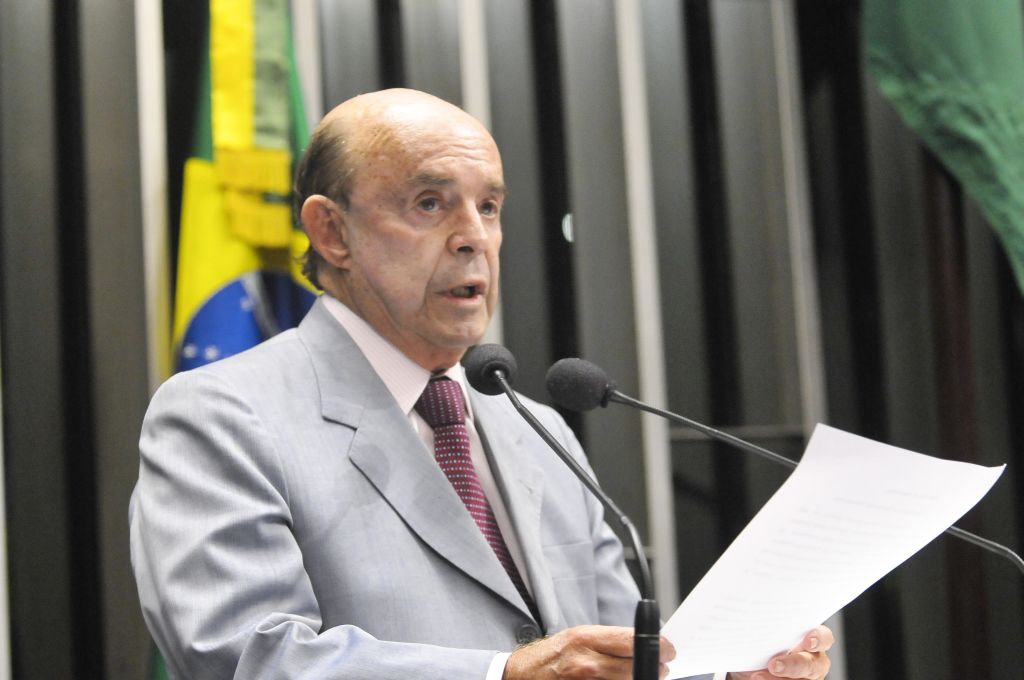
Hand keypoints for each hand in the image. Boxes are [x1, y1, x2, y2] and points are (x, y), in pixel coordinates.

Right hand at [504, 625, 676, 679]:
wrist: (523, 674)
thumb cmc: (554, 655)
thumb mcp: (580, 636)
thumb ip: (611, 640)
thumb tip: (647, 643)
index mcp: (586, 638)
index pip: (632, 640)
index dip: (659, 646)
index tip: (669, 650)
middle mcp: (586, 662)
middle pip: (635, 667)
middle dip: (655, 668)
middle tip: (661, 667)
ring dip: (642, 679)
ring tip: (643, 675)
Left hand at [727, 625, 833, 679]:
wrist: (748, 663)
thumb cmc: (760, 642)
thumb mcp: (764, 631)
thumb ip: (767, 625)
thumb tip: (748, 612)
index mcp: (809, 639)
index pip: (824, 638)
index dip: (819, 638)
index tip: (808, 641)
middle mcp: (812, 660)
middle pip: (812, 664)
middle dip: (794, 665)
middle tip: (774, 665)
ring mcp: (805, 677)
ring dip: (779, 679)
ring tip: (757, 676)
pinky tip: (758, 678)